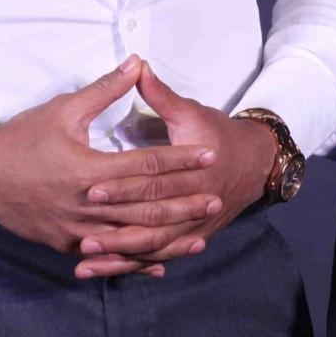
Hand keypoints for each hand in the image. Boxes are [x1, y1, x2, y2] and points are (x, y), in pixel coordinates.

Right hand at [0, 56, 223, 277]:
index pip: (146, 167)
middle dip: (184, 203)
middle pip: (146, 208)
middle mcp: (87, 206)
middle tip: (216, 198)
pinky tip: (161, 266)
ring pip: (131, 239)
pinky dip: (136, 262)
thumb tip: (138, 61)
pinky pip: (108, 257)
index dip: (181, 161)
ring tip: (201, 233)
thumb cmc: (22, 139)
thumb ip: (106, 89)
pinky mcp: (67, 245)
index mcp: (89, 171)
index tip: (209, 155)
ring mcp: (76, 231)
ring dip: (169, 237)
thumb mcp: (64, 109)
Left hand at [69, 62, 276, 279]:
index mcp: (193, 169)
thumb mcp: (189, 111)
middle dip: (116, 230)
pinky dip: (130, 266)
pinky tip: (101, 271)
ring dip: (119, 255)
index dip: (122, 186)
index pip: (153, 180)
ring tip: (84, 259)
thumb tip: (135, 65)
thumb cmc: (216, 133)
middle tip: (81, 234)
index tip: (90, 189)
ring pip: (152, 246)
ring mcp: (193, 225)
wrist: (254, 162)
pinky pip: (155, 257)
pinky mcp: (187, 239)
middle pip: (151, 220)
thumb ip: (159, 94)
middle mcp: (194, 202)